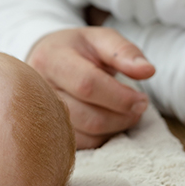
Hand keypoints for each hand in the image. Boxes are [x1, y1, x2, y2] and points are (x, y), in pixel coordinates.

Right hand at [27, 27, 154, 148]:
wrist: (46, 61)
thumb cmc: (78, 50)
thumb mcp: (101, 40)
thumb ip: (125, 52)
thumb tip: (147, 71)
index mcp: (50, 58)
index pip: (87, 84)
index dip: (120, 97)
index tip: (142, 100)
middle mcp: (37, 89)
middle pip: (86, 115)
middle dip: (121, 116)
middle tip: (139, 107)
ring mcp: (36, 113)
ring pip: (83, 134)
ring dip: (114, 128)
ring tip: (124, 112)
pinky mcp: (44, 132)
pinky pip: (79, 145)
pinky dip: (101, 137)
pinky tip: (107, 121)